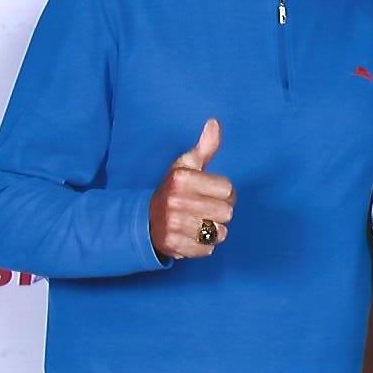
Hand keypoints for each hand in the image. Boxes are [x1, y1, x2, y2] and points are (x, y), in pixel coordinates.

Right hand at [149, 119, 235, 259]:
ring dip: (214, 230)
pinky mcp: (173, 246)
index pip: (228, 189)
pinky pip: (207, 250)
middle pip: (226, 212)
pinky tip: (193, 236)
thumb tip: (214, 122)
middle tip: (206, 209)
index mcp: (181, 178)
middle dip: (221, 212)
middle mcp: (175, 201)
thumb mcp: (186, 166)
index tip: (213, 193)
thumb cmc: (173, 190)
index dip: (225, 193)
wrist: (144, 220)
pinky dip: (204, 246)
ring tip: (200, 223)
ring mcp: (173, 225)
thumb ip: (205, 147)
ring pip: (219, 232)